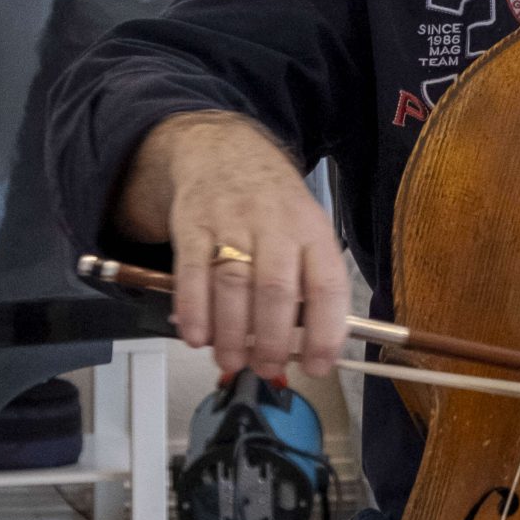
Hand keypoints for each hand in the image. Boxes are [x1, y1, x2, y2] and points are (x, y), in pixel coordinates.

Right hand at [117, 113, 351, 380]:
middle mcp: (275, 224)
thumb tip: (309, 347)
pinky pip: (192, 273)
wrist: (223, 151)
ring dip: (231, 334)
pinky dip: (194, 311)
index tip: (316, 366)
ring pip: (233, 285)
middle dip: (271, 340)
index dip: (324, 331)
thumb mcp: (307, 230)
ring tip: (232, 361)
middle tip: (266, 369)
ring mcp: (231, 222)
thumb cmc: (273, 206)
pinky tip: (197, 337)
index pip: (327, 285)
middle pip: (276, 290)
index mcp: (312, 231)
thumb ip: (310, 282)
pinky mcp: (192, 224)